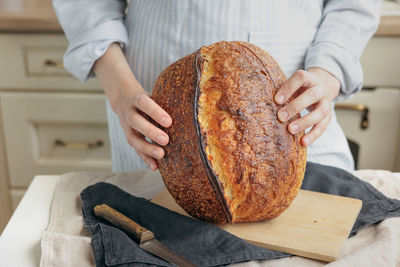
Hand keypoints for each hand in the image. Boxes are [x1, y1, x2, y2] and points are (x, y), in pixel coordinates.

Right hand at [93, 43, 171, 169]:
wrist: (123, 98)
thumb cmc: (147, 98)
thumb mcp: (153, 94)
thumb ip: (164, 102)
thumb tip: (190, 109)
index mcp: (137, 99)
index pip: (144, 104)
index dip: (155, 112)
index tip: (168, 122)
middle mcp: (129, 112)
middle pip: (136, 122)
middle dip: (151, 132)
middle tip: (166, 140)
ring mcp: (126, 126)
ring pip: (133, 138)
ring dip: (147, 148)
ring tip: (161, 155)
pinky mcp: (128, 137)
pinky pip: (135, 149)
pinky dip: (145, 158)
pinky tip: (155, 167)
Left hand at [274, 68, 339, 145]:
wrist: (322, 87)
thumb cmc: (300, 88)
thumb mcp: (293, 85)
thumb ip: (282, 91)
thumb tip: (264, 103)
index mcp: (309, 78)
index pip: (300, 78)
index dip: (288, 88)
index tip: (277, 100)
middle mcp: (320, 88)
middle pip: (311, 95)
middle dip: (295, 106)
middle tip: (281, 117)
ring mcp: (326, 102)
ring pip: (320, 112)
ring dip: (305, 122)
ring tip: (291, 130)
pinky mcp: (329, 116)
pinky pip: (323, 126)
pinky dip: (313, 135)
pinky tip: (303, 142)